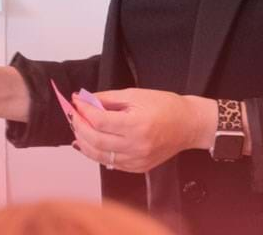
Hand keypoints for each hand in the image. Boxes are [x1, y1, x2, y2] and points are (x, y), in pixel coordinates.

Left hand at [69, 88, 215, 172]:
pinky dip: (96, 152)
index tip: (76, 102)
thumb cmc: (166, 107)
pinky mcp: (138, 168)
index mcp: (137, 125)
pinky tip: (89, 142)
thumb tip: (85, 99)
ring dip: (83, 141)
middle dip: (78, 126)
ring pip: (98, 155)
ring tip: (78, 127)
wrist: (189, 125)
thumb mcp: (136, 95)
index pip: (98, 121)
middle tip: (73, 115)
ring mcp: (137, 160)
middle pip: (95, 140)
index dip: (83, 111)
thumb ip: (108, 98)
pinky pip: (109, 163)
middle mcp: (137, 145)